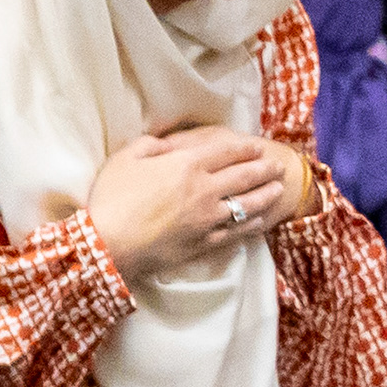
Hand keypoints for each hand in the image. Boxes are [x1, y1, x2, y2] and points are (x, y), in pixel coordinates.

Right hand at [86, 126, 294, 286]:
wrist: (107, 243)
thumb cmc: (111, 198)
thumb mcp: (124, 158)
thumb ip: (149, 144)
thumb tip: (167, 144)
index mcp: (186, 164)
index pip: (227, 152)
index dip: (246, 148)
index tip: (257, 147)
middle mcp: (205, 189)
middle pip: (245, 176)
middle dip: (265, 169)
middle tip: (278, 166)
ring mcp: (208, 218)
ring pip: (248, 204)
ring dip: (267, 195)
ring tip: (278, 189)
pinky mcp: (205, 242)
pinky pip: (237, 231)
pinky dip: (253, 224)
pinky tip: (261, 220)